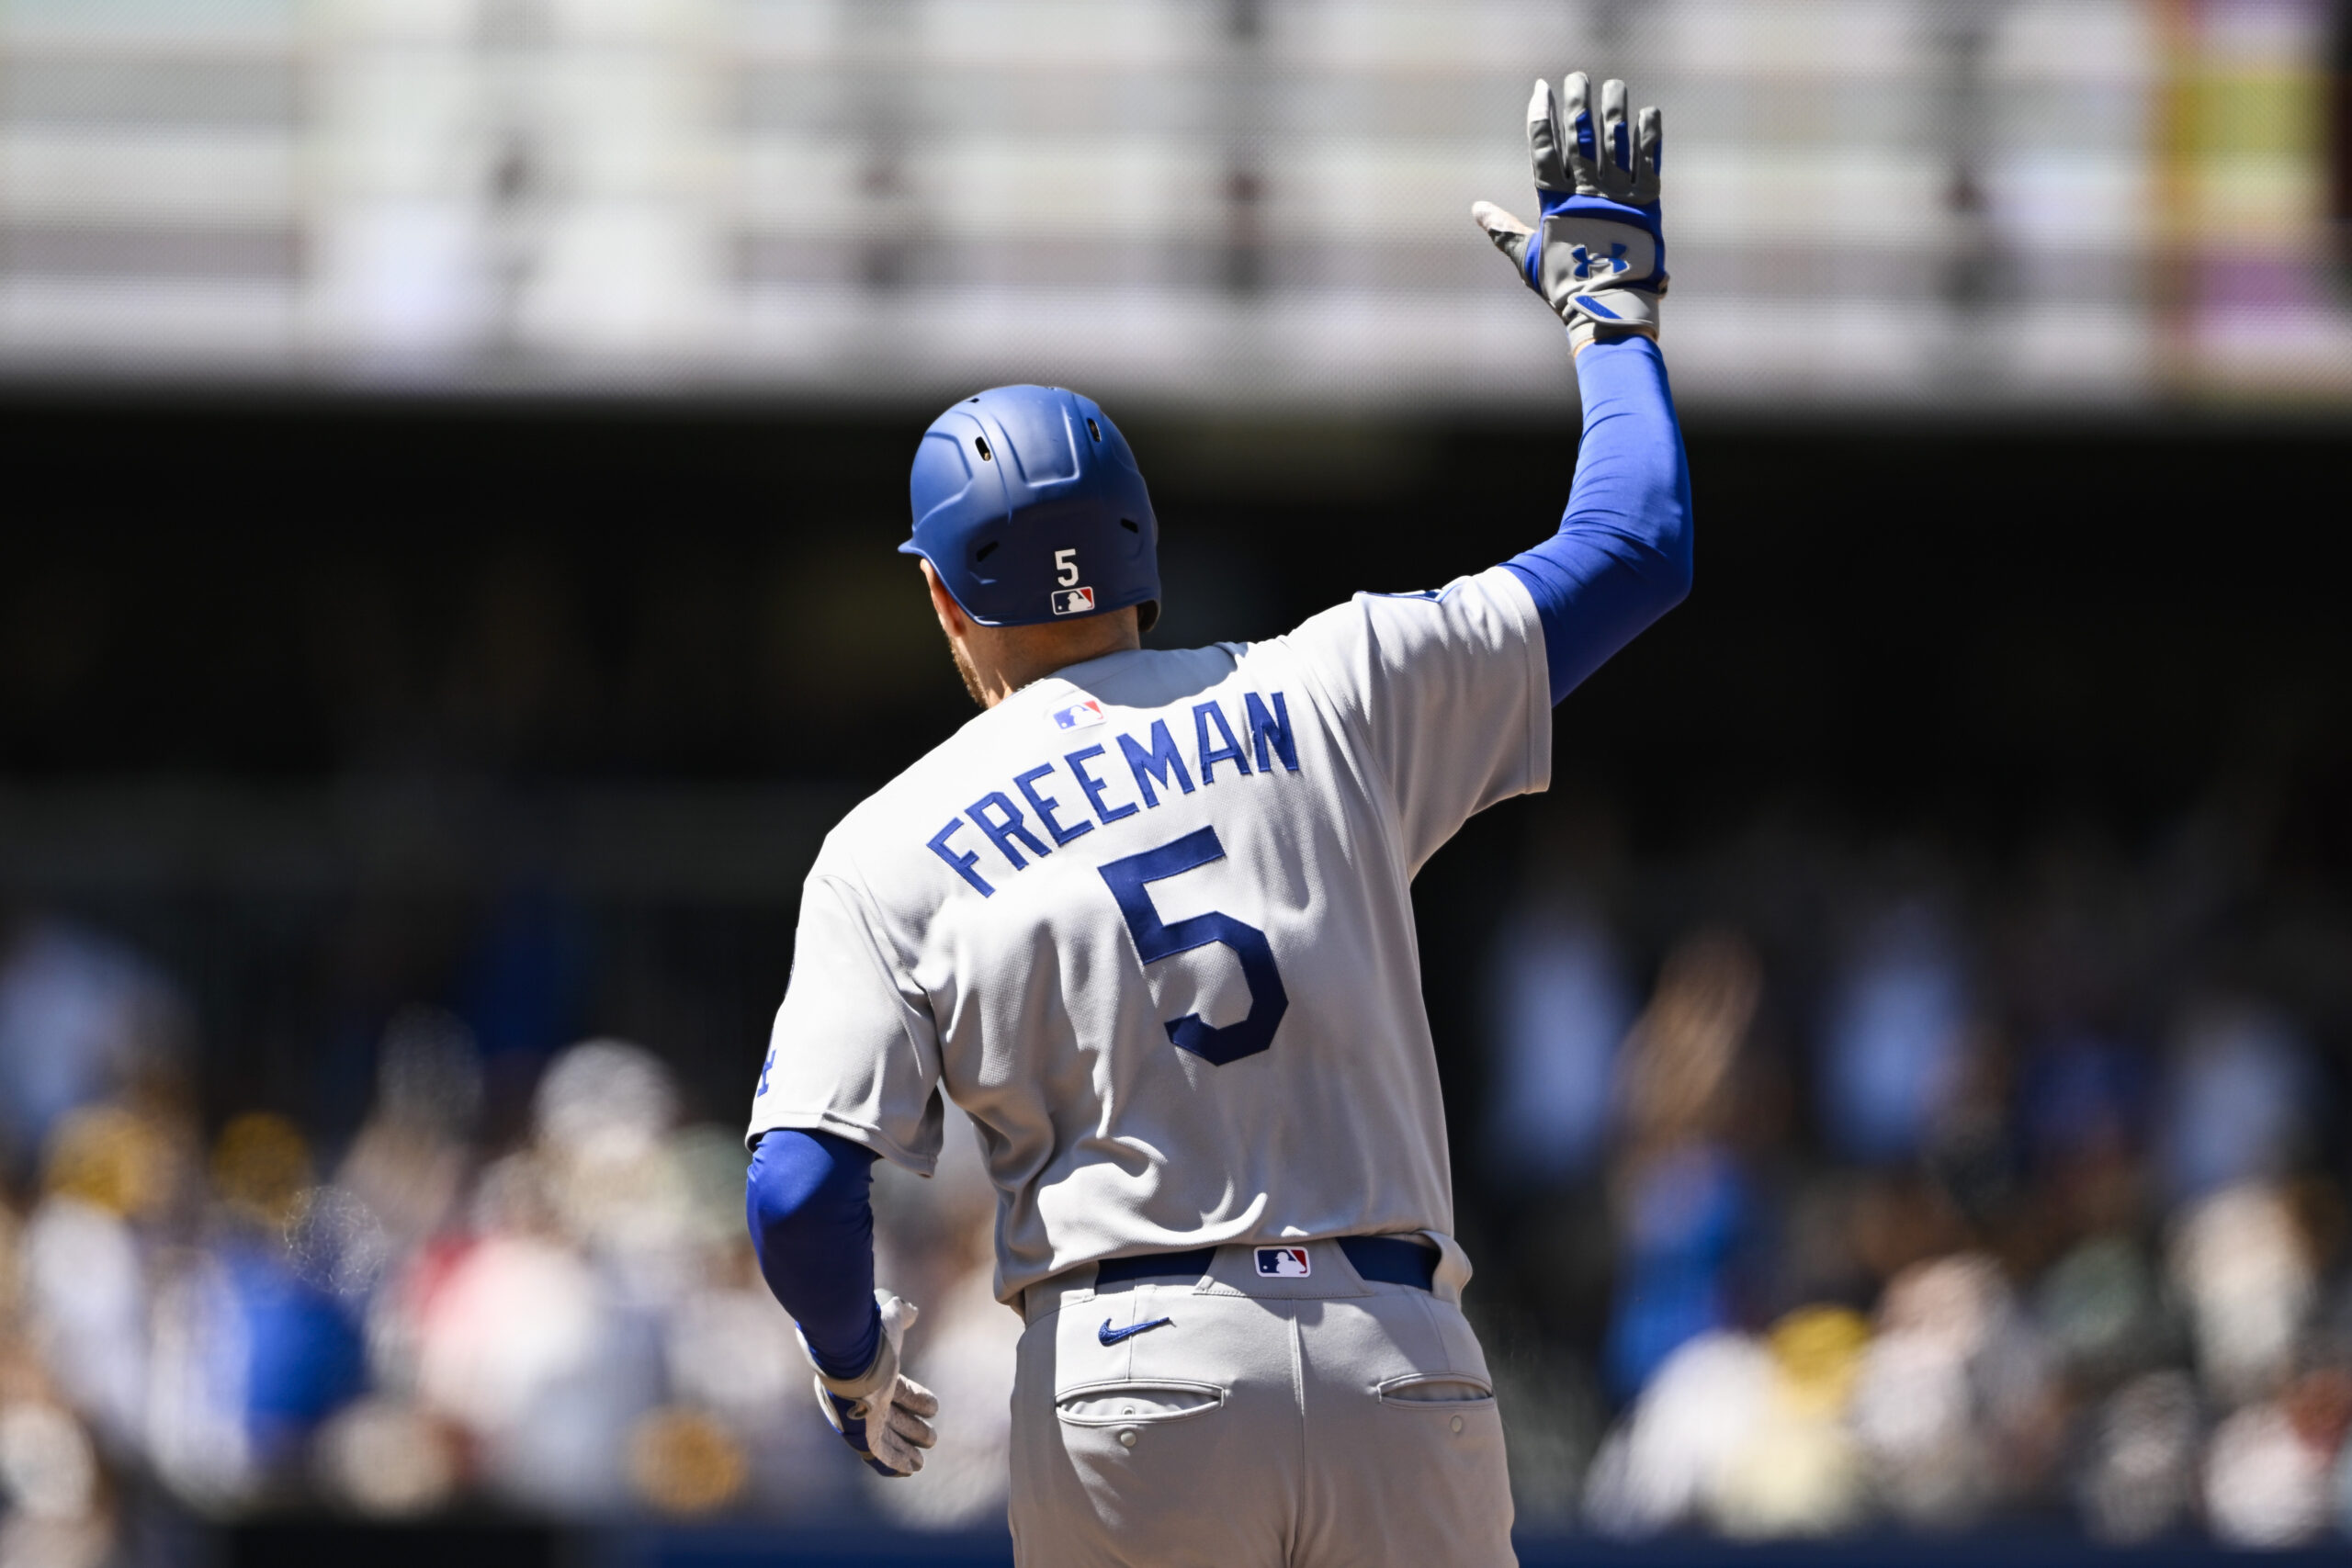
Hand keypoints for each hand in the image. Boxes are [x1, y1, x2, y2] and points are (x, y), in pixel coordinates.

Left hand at [804, 1289, 939, 1476]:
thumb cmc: (870, 1339)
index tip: (933, 1408)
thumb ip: (900, 1314)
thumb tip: (910, 1310)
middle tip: (931, 1439)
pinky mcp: (863, 1437)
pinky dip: (894, 1464)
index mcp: (874, 1377)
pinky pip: (880, 1456)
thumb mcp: (890, 1321)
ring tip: (921, 1460)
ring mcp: (865, 1421)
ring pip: (889, 1440)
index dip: (916, 1401)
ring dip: (906, 1449)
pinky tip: (909, 1471)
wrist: (849, 1357)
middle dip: (913, 1430)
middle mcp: (868, 1401)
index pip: (899, 1393)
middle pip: (895, 1420)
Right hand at [1472, 72, 1666, 352]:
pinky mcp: (1646, 204)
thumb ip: (1504, 229)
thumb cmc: (1564, 288)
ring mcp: (1616, 197)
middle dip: (1576, 104)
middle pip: (1579, 138)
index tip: (1540, 89)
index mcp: (1555, 205)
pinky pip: (1649, 162)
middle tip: (1575, 78)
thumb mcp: (1528, 258)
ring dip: (1612, 110)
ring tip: (1612, 85)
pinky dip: (1648, 136)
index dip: (1541, 118)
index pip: (1544, 151)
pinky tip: (1648, 111)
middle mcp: (1585, 194)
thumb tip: (1476, 210)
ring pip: (1614, 143)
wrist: (1606, 308)